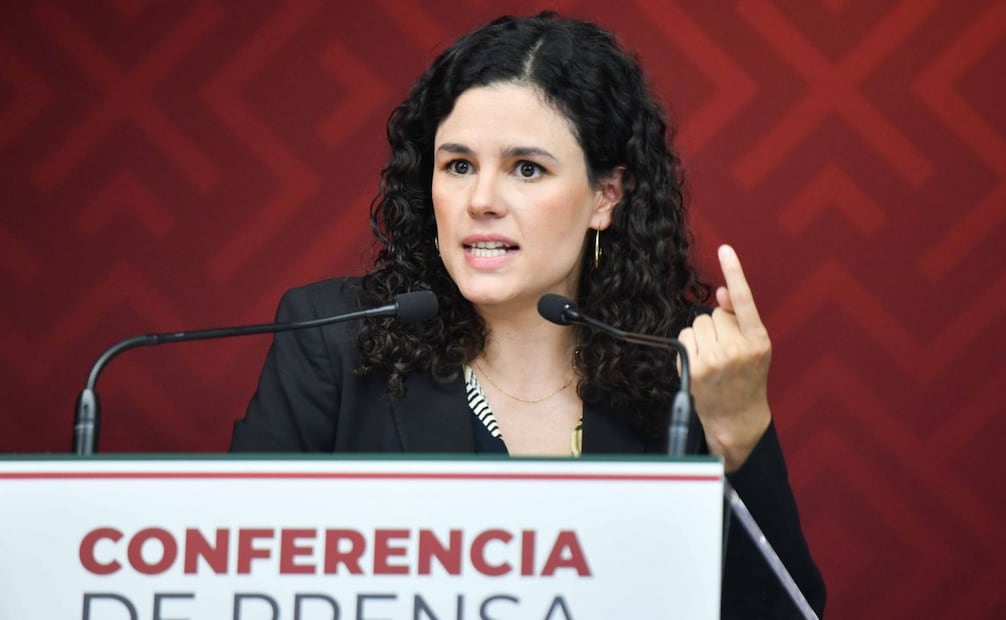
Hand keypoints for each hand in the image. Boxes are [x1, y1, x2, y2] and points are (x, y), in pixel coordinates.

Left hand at [678, 244, 771, 470]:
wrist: (737, 418)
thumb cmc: (747, 379)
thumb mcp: (755, 348)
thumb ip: (740, 319)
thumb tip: (724, 292)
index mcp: (758, 340)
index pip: (745, 301)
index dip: (735, 273)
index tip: (725, 249)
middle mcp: (737, 349)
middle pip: (714, 313)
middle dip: (717, 326)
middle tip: (726, 349)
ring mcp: (714, 360)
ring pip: (697, 324)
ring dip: (702, 336)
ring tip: (713, 357)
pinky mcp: (694, 369)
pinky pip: (684, 339)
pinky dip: (690, 347)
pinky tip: (701, 364)